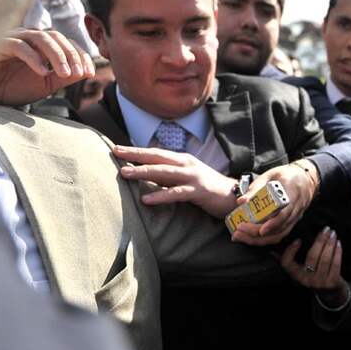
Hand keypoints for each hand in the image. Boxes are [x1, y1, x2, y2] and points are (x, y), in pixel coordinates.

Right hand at [0, 28, 93, 105]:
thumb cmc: (14, 87)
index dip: (81, 56)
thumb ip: (65, 76)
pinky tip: (42, 72)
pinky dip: (34, 58)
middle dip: (72, 55)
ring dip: (57, 56)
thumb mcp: (46, 84)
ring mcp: (14, 38)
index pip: (67, 43)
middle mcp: (29, 37)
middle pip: (57, 37)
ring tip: (64, 74)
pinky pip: (19, 46)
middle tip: (79, 73)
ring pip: (41, 38)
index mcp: (42, 45)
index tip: (90, 73)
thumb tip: (87, 71)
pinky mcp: (0, 45)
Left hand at [113, 145, 237, 216]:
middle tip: (115, 154)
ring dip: (144, 172)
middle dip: (136, 155)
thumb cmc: (208, 188)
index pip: (156, 152)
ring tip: (125, 174)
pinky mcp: (199, 191)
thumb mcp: (187, 177)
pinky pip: (177, 193)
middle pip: (157, 157)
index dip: (137, 150)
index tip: (116, 149)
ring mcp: (193, 177)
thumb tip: (146, 174)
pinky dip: (161, 196)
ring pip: (164, 172)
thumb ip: (169, 175)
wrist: (234, 195)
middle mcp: (187, 164)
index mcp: (183, 160)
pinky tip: (146, 200)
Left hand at [230, 160, 318, 245]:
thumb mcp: (270, 175)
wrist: (305, 179)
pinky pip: (278, 235)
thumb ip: (255, 188)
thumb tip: (241, 202)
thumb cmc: (287, 176)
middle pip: (279, 227)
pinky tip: (249, 236)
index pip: (285, 212)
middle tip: (239, 230)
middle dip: (257, 233)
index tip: (261, 229)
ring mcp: (294, 217)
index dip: (274, 223)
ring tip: (240, 235)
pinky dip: (263, 239)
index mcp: (291, 193)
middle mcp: (295, 208)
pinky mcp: (291, 223)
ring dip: (258, 239)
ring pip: (278, 234)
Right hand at [279, 227, 347, 307]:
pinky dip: (337, 252)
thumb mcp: (300, 271)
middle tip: (325, 229)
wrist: (329, 292)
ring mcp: (319, 282)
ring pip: (325, 259)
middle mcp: (306, 280)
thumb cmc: (313, 276)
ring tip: (332, 233)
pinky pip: (335, 264)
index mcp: (295, 275)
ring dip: (329, 244)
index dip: (290, 251)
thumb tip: (272, 250)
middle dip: (319, 240)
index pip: (287, 263)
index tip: (298, 240)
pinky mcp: (332, 282)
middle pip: (311, 256)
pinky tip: (338, 243)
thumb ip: (289, 260)